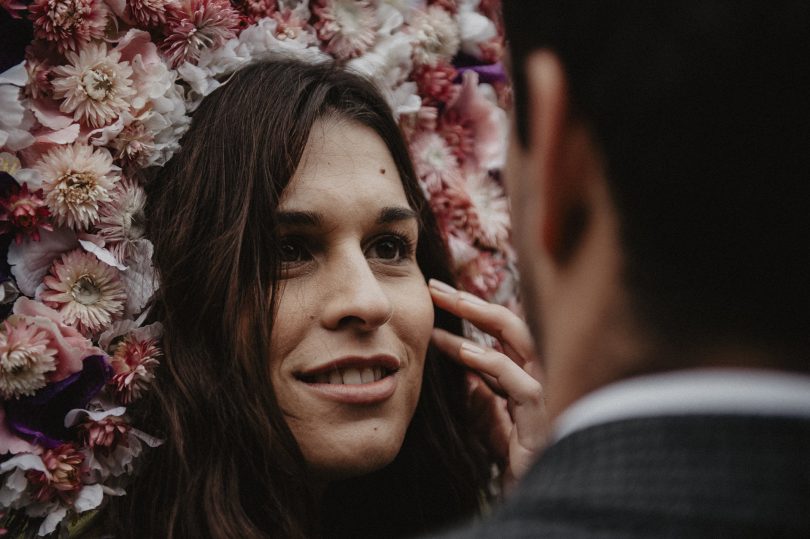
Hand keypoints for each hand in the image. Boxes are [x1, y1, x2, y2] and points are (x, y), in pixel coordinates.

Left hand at [429, 279, 546, 492]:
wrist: (533, 497)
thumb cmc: (512, 459)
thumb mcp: (487, 419)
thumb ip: (479, 392)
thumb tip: (462, 363)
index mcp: (522, 375)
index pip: (497, 333)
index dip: (469, 312)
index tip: (433, 297)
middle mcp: (537, 378)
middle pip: (510, 327)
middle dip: (473, 304)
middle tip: (435, 288)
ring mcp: (544, 398)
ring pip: (522, 344)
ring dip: (484, 320)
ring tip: (450, 305)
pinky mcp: (541, 423)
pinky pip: (524, 386)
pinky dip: (496, 366)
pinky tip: (467, 354)